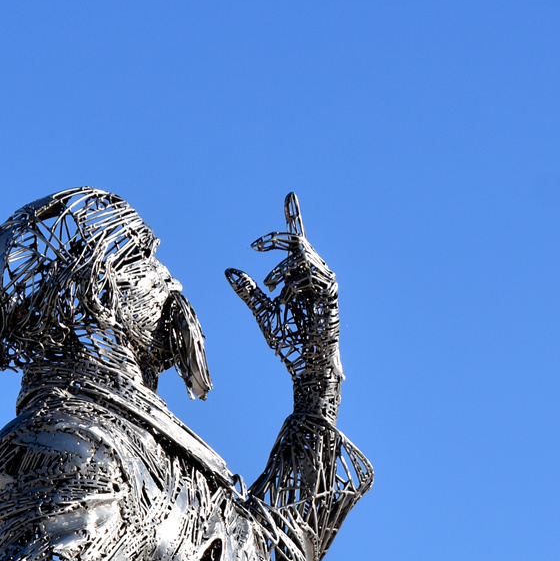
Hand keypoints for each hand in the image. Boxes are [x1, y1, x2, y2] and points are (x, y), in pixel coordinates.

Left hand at [225, 193, 342, 399]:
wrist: (306, 365)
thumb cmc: (289, 342)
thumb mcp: (263, 311)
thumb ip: (249, 291)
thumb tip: (229, 271)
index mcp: (298, 276)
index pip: (295, 242)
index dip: (293, 217)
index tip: (289, 195)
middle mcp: (313, 274)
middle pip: (296, 241)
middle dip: (275, 239)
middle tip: (254, 247)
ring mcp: (324, 281)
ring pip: (301, 254)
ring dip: (280, 268)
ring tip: (269, 287)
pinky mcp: (330, 292)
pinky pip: (309, 273)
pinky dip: (292, 284)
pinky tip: (285, 298)